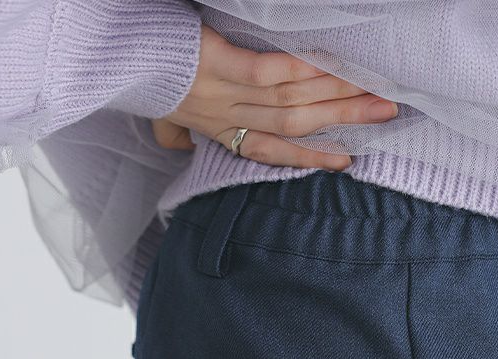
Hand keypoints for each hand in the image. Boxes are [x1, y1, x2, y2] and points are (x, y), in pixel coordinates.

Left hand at [151, 24, 397, 169]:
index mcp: (218, 132)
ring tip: (375, 92)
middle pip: (294, 127)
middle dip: (343, 122)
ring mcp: (224, 92)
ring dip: (337, 98)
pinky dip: (302, 72)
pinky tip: (332, 67)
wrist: (110, 58)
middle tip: (387, 115)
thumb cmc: (141, 84)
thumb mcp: (157, 118)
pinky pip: (268, 73)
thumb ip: (174, 132)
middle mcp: (227, 118)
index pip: (271, 152)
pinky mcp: (217, 63)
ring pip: (291, 103)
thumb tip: (179, 144)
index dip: (310, 158)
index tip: (346, 161)